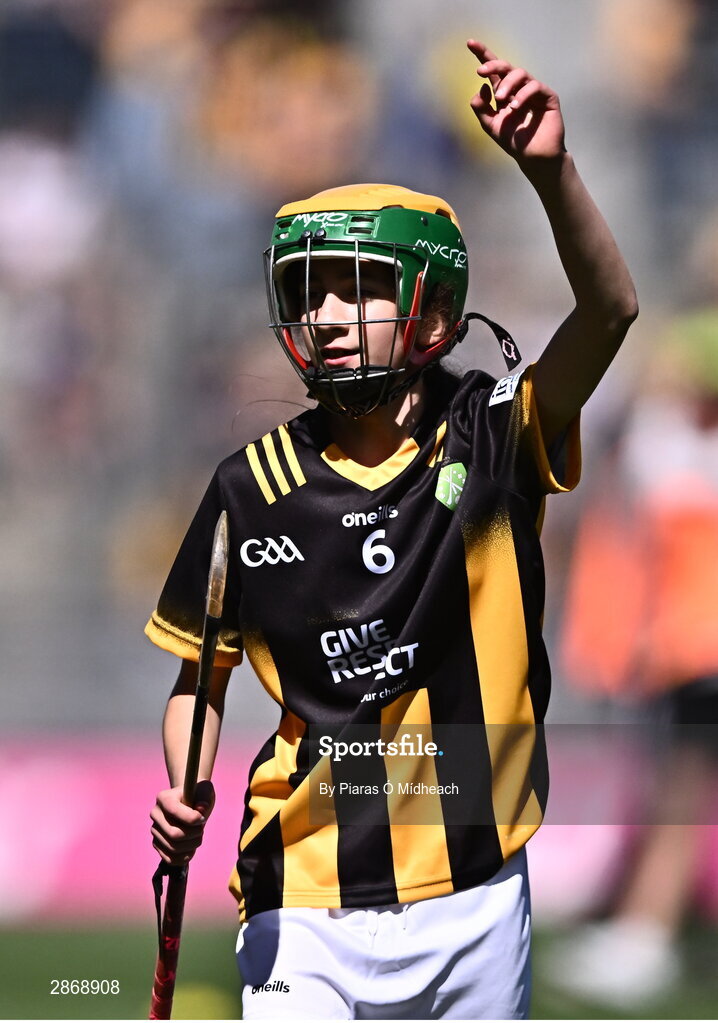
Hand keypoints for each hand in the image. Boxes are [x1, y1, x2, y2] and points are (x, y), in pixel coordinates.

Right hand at [150, 779, 214, 865]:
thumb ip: (204, 798)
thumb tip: (201, 810)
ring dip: (192, 845)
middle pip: (174, 834)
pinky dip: (184, 857)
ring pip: (173, 848)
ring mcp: (155, 830)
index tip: (202, 817)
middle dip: (194, 834)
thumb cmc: (198, 795)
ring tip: (198, 836)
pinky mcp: (157, 844)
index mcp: (164, 798)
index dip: (192, 818)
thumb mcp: (205, 792)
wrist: (192, 803)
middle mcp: (155, 814)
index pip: (174, 811)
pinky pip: (170, 859)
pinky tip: (192, 849)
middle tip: (201, 828)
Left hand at [467, 39, 565, 165]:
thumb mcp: (491, 126)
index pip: (493, 71)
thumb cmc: (514, 142)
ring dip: (507, 84)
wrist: (533, 157)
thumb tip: (481, 88)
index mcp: (504, 93)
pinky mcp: (548, 97)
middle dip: (492, 64)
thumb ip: (482, 109)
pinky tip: (515, 106)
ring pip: (520, 74)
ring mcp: (534, 91)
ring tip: (500, 99)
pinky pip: (534, 87)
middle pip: (505, 67)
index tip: (470, 43)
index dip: (483, 55)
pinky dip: (522, 94)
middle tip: (480, 72)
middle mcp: (519, 89)